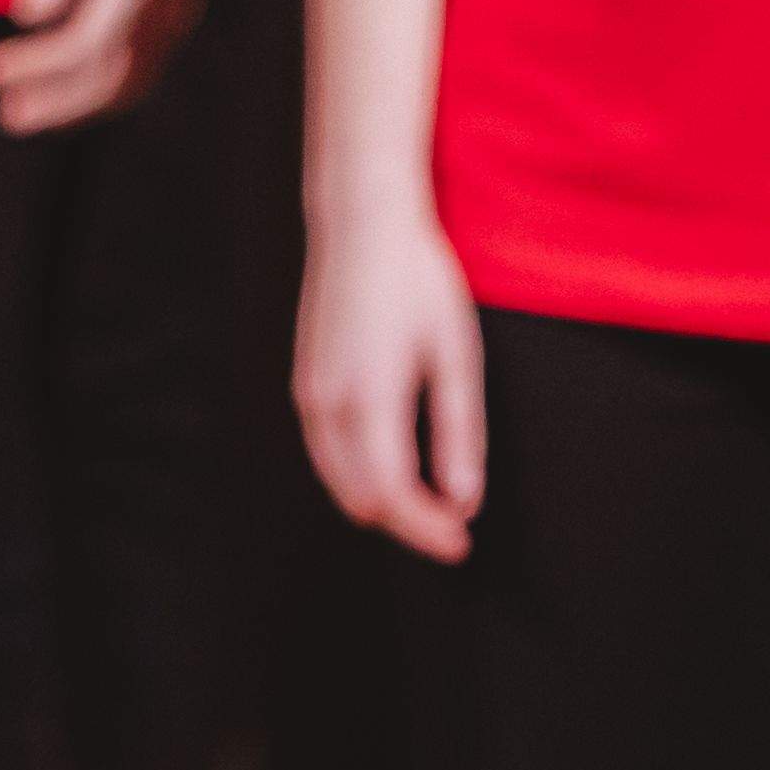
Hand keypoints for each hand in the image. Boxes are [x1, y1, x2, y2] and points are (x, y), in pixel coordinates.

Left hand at [0, 0, 187, 133]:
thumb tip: (30, 16)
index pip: (82, 49)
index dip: (36, 68)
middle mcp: (171, 6)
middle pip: (115, 78)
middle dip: (60, 103)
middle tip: (9, 117)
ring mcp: (182, 2)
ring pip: (135, 70)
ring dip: (80, 93)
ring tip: (33, 104)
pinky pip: (143, 49)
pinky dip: (104, 67)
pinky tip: (71, 64)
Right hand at [298, 211, 485, 562]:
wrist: (361, 225)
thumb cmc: (418, 283)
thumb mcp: (456, 355)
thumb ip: (459, 433)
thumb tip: (464, 502)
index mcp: (369, 397)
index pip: (392, 493)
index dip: (427, 529)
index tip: (462, 544)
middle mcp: (327, 403)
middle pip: (362, 497)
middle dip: (407, 522)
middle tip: (455, 529)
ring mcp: (309, 394)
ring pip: (339, 480)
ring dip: (382, 502)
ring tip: (432, 505)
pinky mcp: (305, 384)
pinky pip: (328, 453)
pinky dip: (360, 476)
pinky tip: (397, 469)